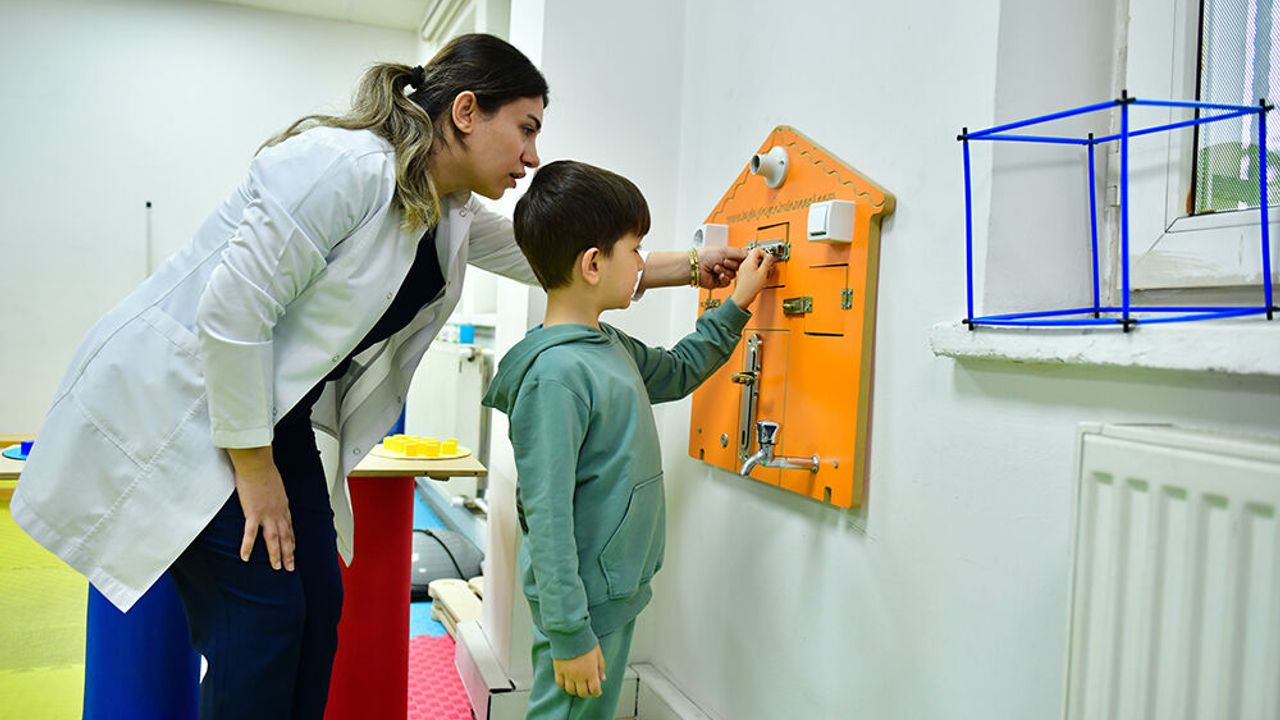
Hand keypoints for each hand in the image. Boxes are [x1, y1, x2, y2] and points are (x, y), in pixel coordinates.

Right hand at [227, 447, 294, 570]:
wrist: (257, 464)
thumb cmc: (264, 470)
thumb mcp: (275, 485)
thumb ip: (274, 495)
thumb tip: (271, 498)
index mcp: (283, 506)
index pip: (290, 527)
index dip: (292, 540)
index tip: (293, 549)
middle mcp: (278, 512)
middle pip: (286, 537)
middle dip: (289, 554)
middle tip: (290, 567)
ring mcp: (267, 514)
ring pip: (274, 539)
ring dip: (276, 555)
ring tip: (276, 568)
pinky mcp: (253, 513)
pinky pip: (250, 534)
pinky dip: (248, 547)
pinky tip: (245, 557)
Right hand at [553, 644, 605, 697]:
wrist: (570, 632)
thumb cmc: (585, 641)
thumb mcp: (598, 654)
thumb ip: (601, 668)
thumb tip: (602, 679)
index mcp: (590, 672)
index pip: (594, 690)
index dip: (597, 692)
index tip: (597, 690)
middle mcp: (579, 675)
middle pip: (582, 693)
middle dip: (587, 692)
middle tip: (588, 688)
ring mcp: (567, 674)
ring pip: (570, 690)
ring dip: (575, 690)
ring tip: (577, 685)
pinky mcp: (558, 670)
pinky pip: (559, 683)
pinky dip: (564, 685)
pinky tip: (567, 681)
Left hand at [697, 246, 745, 288]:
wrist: (695, 266)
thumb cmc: (705, 256)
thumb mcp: (725, 251)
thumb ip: (739, 252)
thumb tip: (751, 253)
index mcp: (728, 255)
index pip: (742, 258)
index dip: (743, 260)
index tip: (746, 260)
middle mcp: (726, 264)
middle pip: (739, 268)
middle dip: (731, 264)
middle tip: (724, 261)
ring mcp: (723, 273)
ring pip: (733, 275)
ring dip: (725, 271)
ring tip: (716, 268)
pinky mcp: (720, 282)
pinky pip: (728, 282)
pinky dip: (723, 278)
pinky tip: (718, 275)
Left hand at [728, 248, 775, 308]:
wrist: (742, 297)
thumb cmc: (750, 287)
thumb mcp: (762, 273)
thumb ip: (767, 263)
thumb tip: (771, 256)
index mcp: (748, 261)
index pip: (757, 250)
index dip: (765, 253)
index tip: (770, 260)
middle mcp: (744, 264)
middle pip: (755, 256)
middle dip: (763, 260)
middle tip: (768, 266)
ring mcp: (743, 270)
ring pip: (754, 263)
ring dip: (760, 266)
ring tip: (765, 272)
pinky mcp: (743, 275)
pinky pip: (751, 269)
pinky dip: (757, 271)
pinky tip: (760, 277)